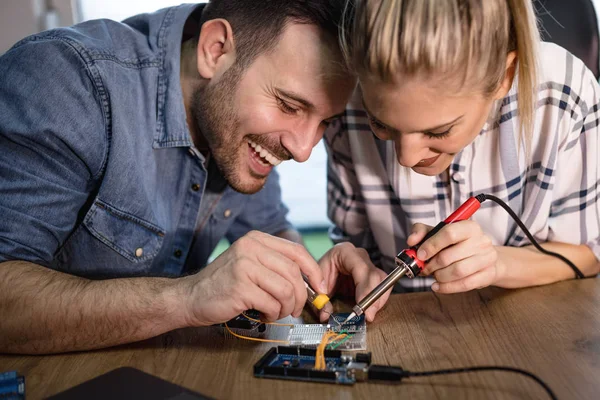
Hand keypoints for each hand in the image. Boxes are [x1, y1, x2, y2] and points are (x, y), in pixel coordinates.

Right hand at [181, 231, 325, 325]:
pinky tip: (261, 314)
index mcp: (256, 239)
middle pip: (294, 272)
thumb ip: (276, 265)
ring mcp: (244, 266)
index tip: (321, 287)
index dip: (313, 271)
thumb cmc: (224, 284)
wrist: (191, 297)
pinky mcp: (240, 287)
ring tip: (274, 312)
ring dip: (285, 308)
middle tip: (295, 308)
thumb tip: (312, 280)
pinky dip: (272, 314)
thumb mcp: (250, 263)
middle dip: (300, 296)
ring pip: (286, 290)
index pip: (296, 251)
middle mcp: (250, 248)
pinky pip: (272, 304)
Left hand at [317, 242, 388, 322]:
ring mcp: (368, 264)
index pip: (361, 269)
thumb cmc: (320, 272)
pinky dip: (377, 301)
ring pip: (383, 282)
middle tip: (368, 316)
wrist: (323, 269)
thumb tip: (325, 316)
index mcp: (345, 252)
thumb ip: (320, 300)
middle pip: (375, 276)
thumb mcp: (316, 283)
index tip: (361, 307)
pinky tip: (370, 310)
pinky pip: (382, 288)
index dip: (364, 289)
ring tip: (368, 315)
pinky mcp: (372, 275)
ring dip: (377, 301)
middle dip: (373, 298)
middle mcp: (360, 256)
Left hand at [409, 221, 498, 293]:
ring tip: (434, 275)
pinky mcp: (488, 275)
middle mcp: (481, 241)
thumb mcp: (438, 232)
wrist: (483, 257)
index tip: (420, 254)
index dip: (431, 245)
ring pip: (457, 271)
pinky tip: (438, 286)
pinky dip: (447, 288)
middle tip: (425, 268)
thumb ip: (422, 232)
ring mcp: (487, 258)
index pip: (449, 233)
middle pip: (449, 255)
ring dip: (440, 276)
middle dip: (432, 265)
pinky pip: (465, 284)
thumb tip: (411, 241)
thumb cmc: (457, 244)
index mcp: (469, 227)